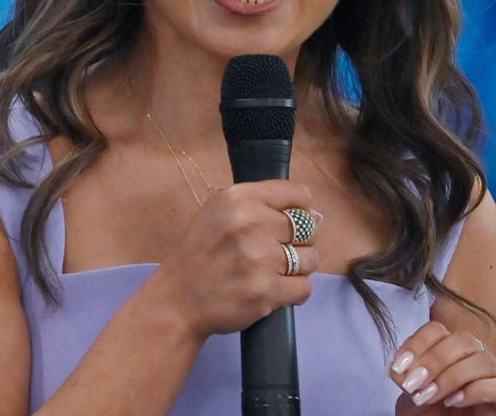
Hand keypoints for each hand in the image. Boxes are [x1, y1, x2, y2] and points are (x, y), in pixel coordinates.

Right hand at [154, 181, 319, 338]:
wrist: (178, 300)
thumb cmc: (201, 253)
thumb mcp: (220, 212)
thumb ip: (263, 205)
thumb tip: (317, 216)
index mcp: (239, 198)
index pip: (297, 194)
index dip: (300, 210)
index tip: (288, 224)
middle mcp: (250, 224)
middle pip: (307, 227)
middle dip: (299, 241)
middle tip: (276, 253)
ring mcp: (260, 259)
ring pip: (310, 258)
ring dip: (299, 268)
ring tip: (275, 272)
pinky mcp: (265, 291)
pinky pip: (304, 288)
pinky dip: (294, 292)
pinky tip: (275, 290)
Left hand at [388, 321, 495, 414]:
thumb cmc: (430, 414)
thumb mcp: (411, 393)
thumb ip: (405, 375)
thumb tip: (398, 366)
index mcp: (450, 349)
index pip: (438, 329)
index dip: (417, 344)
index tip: (398, 367)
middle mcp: (474, 357)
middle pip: (462, 339)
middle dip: (434, 360)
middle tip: (413, 384)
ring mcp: (493, 376)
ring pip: (482, 359)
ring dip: (451, 377)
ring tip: (429, 396)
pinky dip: (477, 391)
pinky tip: (454, 401)